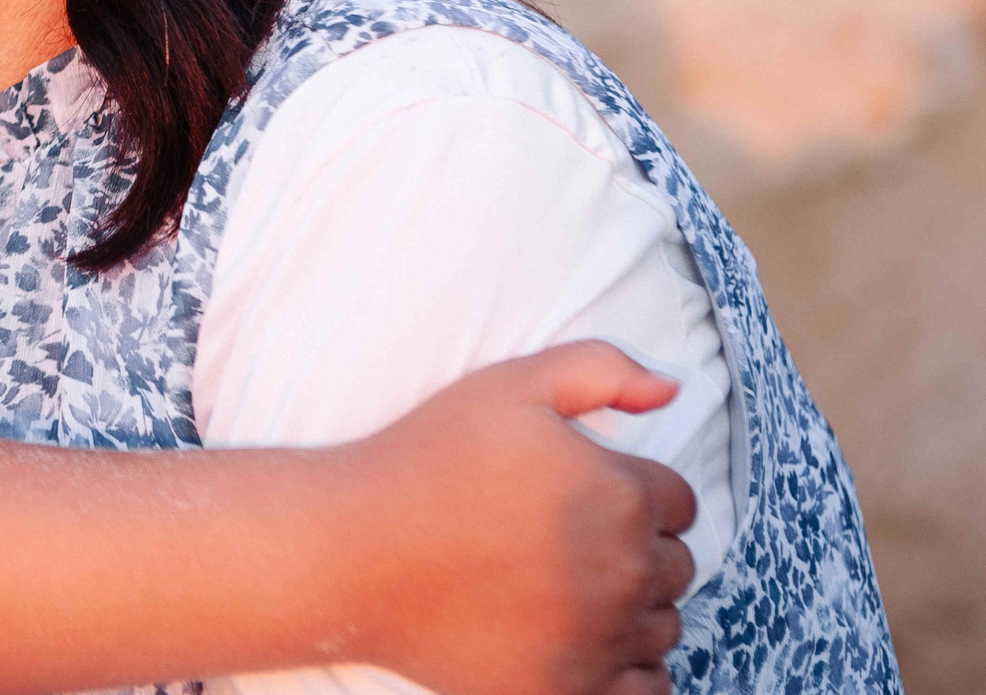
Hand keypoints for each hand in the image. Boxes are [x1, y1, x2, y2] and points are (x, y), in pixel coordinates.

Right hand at [344, 341, 699, 694]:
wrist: (353, 551)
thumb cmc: (425, 462)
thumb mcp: (509, 386)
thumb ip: (600, 370)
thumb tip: (672, 389)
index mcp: (619, 494)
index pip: (680, 503)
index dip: (637, 491)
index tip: (587, 494)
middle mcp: (623, 572)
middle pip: (676, 566)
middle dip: (638, 548)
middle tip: (571, 537)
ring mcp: (598, 639)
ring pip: (663, 627)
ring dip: (634, 606)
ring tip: (568, 585)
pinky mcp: (568, 689)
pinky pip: (648, 688)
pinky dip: (630, 667)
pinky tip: (587, 639)